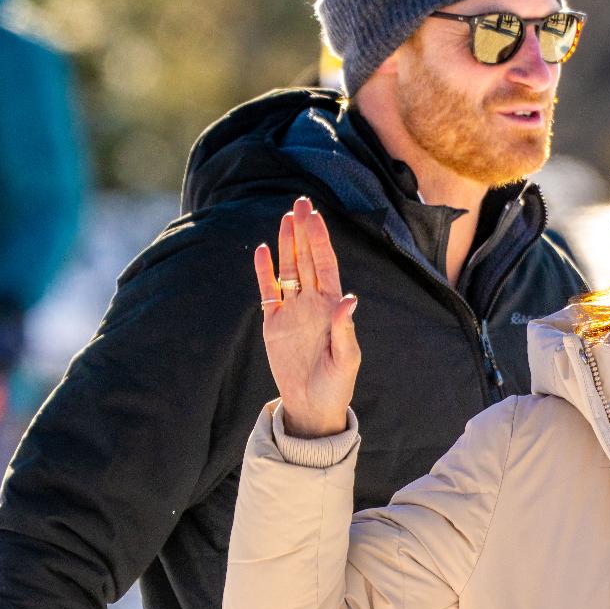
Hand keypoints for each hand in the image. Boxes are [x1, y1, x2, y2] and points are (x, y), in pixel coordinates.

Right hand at [255, 197, 359, 437]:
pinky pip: (268, 291)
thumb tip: (348, 299)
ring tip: (285, 218)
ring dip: (286, 245)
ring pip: (288, 270)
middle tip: (301, 203)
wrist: (312, 406)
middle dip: (304, 232)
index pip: (327, 266)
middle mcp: (313, 303)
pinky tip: (261, 250)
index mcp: (332, 308)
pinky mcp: (273, 323)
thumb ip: (345, 330)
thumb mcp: (346, 360)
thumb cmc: (336, 385)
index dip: (321, 241)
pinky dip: (264, 271)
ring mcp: (292, 311)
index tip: (316, 217)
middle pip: (307, 260)